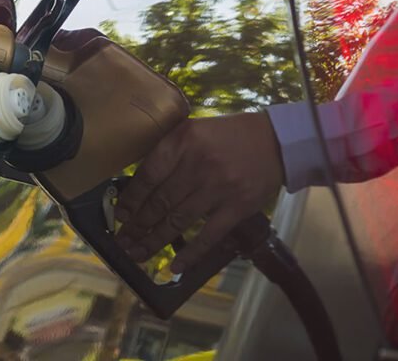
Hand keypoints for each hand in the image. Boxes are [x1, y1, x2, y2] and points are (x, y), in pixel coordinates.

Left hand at [115, 113, 284, 273]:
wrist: (278, 141)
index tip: (120, 215)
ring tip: (137, 253)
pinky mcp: (237, 208)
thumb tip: (139, 183)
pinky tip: (175, 267)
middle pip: (160, 202)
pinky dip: (191, 254)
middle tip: (123, 240)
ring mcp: (218, 188)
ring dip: (154, 241)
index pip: (148, 175)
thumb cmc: (229, 135)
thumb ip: (168, 151)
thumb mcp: (193, 129)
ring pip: (178, 221)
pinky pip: (208, 236)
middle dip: (137, 225)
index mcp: (182, 142)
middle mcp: (197, 165)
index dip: (131, 199)